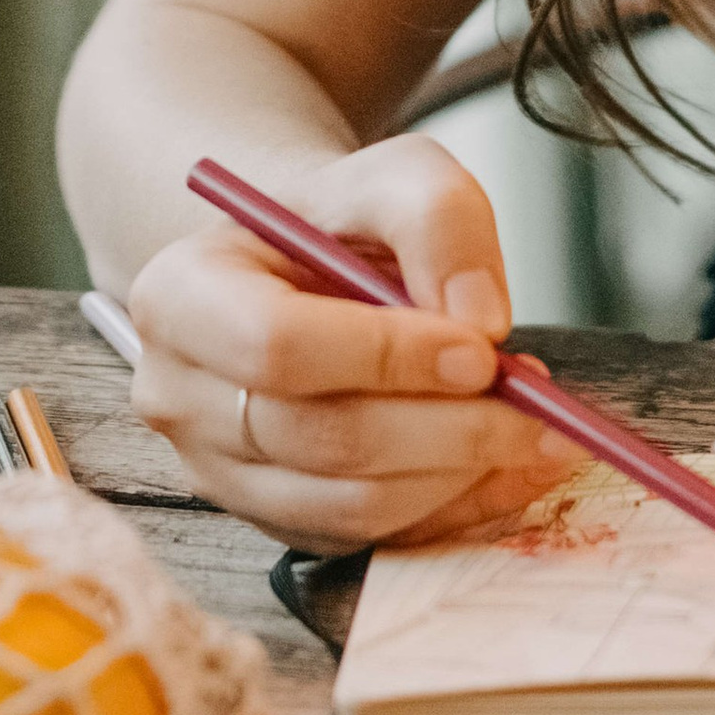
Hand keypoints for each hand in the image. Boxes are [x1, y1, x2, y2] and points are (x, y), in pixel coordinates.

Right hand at [124, 137, 582, 548]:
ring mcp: (219, 472)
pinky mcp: (273, 520)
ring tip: (536, 428)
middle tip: (537, 404)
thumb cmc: (338, 222)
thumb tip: (480, 322)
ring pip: (349, 502)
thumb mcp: (392, 177)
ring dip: (459, 474)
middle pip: (319, 437)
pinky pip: (369, 538)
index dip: (384, 356)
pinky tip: (509, 466)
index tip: (480, 351)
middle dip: (445, 427)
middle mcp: (178, 396)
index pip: (276, 345)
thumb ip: (439, 219)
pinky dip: (451, 509)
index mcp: (178, 296)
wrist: (306, 271)